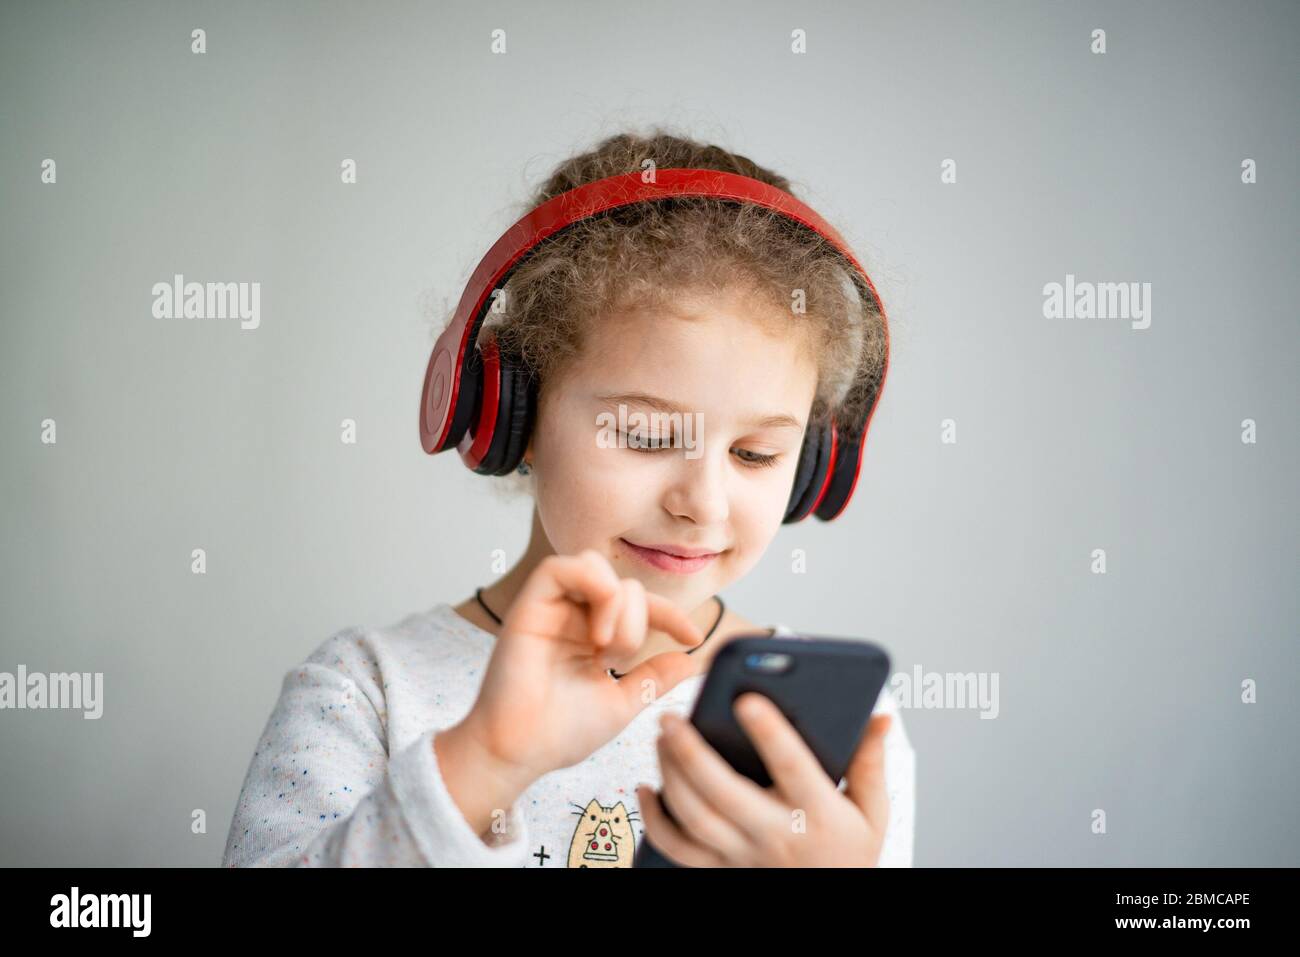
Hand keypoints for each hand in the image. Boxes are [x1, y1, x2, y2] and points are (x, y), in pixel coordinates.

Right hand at [460, 549, 704, 782]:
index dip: (670, 614)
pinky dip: (590, 582)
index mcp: (594, 636)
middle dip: (638, 619)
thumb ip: (654, 677)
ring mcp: (550, 609)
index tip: (692, 637)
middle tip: (616, 659)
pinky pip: (558, 566)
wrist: (520, 752)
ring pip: (595, 566)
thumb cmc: (561, 732)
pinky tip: (597, 625)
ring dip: (615, 601)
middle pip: (624, 584)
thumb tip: (693, 660)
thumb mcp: (623, 702)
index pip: (640, 606)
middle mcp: (573, 617)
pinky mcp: (527, 606)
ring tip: (605, 643)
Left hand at [637, 692, 892, 866]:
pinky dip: (655, 821)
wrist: (833, 909)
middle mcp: (777, 835)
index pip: (793, 767)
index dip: (770, 733)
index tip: (746, 697)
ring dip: (671, 776)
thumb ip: (871, 763)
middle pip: (725, 793)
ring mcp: (744, 855)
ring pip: (695, 818)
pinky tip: (646, 788)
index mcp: (818, 813)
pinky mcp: (721, 870)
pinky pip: (679, 849)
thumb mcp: (874, 813)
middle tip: (671, 716)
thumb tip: (881, 716)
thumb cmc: (849, 854)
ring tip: (661, 738)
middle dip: (692, 752)